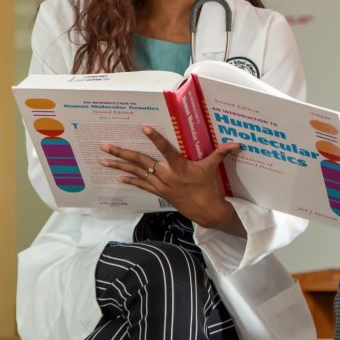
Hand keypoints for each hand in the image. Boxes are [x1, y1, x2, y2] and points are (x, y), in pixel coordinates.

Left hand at [100, 126, 244, 235]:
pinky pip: (140, 185)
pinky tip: (118, 175)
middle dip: (121, 153)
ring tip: (103, 158)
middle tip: (105, 145)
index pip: (166, 149)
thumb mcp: (212, 168)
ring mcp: (160, 184)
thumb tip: (236, 143)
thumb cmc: (209, 188)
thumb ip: (220, 153)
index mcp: (179, 166)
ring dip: (119, 165)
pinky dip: (129, 179)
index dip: (156, 138)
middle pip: (140, 161)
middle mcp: (166, 175)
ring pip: (136, 173)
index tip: (144, 127)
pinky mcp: (159, 192)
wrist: (206, 211)